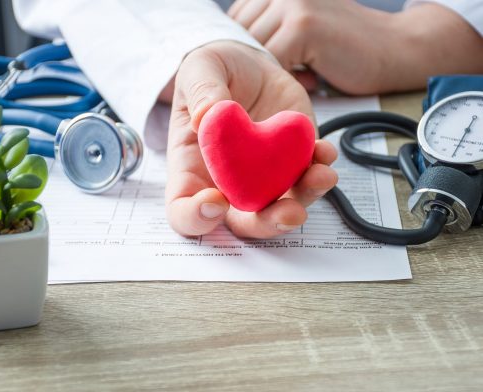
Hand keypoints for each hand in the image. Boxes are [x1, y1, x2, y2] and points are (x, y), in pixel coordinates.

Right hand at [166, 41, 337, 237]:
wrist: (249, 65)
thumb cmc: (214, 73)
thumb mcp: (199, 69)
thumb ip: (200, 90)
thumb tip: (206, 116)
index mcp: (193, 170)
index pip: (184, 211)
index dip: (196, 218)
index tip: (215, 201)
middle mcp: (229, 183)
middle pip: (244, 223)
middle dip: (269, 224)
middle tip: (289, 212)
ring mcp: (263, 177)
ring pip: (283, 206)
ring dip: (306, 198)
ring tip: (321, 175)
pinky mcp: (292, 161)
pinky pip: (309, 177)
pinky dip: (320, 169)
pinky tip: (324, 150)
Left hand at [229, 0, 482, 93]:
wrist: (393, 49)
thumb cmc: (344, 48)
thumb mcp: (302, 31)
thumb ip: (272, 31)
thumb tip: (235, 50)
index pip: (237, 20)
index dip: (248, 50)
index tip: (269, 67)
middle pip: (241, 36)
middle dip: (258, 62)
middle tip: (288, 75)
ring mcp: (293, 4)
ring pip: (255, 50)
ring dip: (274, 71)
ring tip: (305, 74)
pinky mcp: (303, 26)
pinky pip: (273, 62)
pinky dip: (288, 78)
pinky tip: (314, 77)